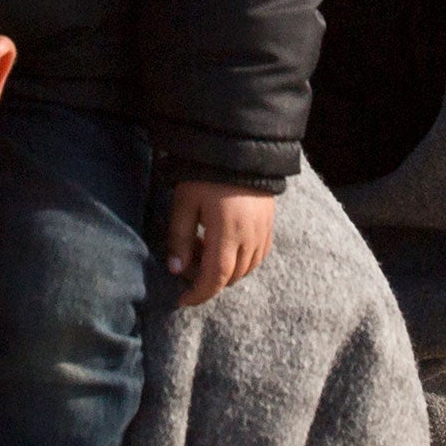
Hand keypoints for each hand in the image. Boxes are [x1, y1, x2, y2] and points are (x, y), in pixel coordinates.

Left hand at [167, 181, 274, 306]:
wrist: (239, 146)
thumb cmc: (206, 173)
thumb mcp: (185, 203)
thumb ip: (180, 238)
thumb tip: (176, 270)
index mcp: (227, 233)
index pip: (216, 279)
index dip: (199, 294)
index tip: (182, 299)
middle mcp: (250, 237)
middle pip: (232, 277)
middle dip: (208, 280)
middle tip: (188, 262)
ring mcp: (263, 231)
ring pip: (247, 268)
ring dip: (226, 270)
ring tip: (204, 248)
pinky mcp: (270, 223)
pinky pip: (259, 255)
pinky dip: (242, 261)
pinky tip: (226, 245)